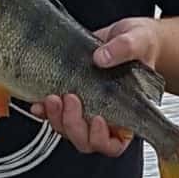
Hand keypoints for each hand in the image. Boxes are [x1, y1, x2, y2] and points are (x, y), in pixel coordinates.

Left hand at [29, 17, 161, 156]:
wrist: (125, 33)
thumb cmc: (140, 44)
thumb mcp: (138, 40)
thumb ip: (124, 48)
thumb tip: (102, 57)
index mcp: (128, 114)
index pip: (115, 144)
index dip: (102, 139)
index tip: (97, 117)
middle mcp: (105, 116)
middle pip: (86, 141)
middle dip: (74, 124)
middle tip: (71, 98)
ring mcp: (85, 107)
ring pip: (67, 130)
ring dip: (57, 118)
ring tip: (53, 97)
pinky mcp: (68, 96)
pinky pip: (53, 113)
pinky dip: (44, 111)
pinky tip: (38, 102)